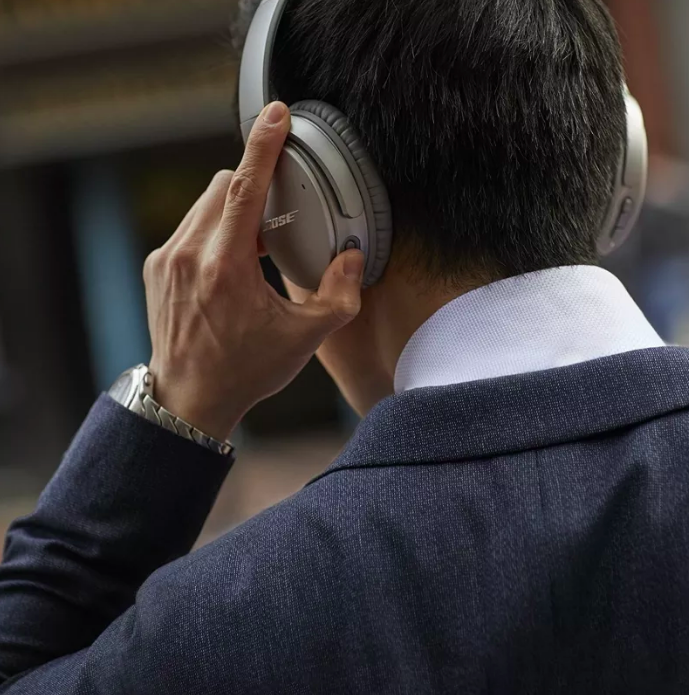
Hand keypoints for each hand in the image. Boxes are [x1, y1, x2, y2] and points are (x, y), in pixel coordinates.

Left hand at [143, 101, 364, 440]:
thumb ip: (340, 295)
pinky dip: (212, 231)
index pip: (246, 187)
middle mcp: (189, 255)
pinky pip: (188, 227)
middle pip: (223, 185)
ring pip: (204, 204)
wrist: (191, 400)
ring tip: (252, 248)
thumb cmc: (246, 370)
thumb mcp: (306, 337)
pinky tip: (226, 265)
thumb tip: (353, 259)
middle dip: (252, 188)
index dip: (264, 145)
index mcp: (227, 267)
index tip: (274, 114)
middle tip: (273, 220)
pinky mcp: (155, 268)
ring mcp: (166, 260)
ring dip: (233, 211)